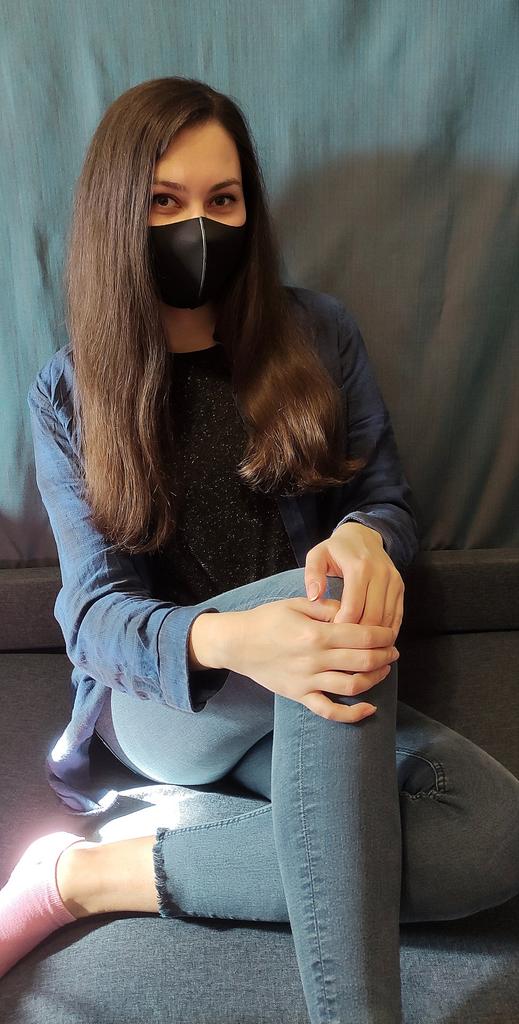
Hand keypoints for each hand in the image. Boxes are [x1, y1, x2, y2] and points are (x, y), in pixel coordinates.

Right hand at [231, 597, 397, 722]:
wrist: (237, 643)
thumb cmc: (267, 619)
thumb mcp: (296, 603)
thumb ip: (326, 607)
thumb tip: (352, 612)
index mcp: (316, 634)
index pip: (361, 636)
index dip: (382, 635)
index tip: (390, 633)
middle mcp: (315, 660)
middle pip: (363, 661)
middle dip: (385, 655)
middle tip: (393, 650)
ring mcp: (308, 681)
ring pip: (352, 685)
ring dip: (375, 678)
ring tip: (384, 669)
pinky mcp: (300, 696)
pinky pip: (329, 711)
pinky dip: (352, 714)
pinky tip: (369, 708)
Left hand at [304, 521, 403, 638]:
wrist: (364, 535)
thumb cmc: (336, 549)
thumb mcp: (317, 555)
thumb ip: (312, 574)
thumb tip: (313, 596)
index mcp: (359, 567)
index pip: (353, 608)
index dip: (342, 626)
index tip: (331, 636)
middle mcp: (380, 574)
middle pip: (372, 617)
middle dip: (358, 636)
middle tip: (345, 646)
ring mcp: (393, 581)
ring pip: (387, 619)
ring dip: (374, 637)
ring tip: (358, 647)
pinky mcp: (400, 588)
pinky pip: (397, 616)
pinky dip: (387, 631)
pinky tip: (375, 641)